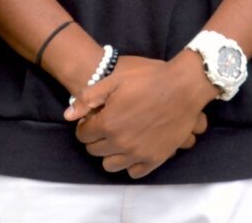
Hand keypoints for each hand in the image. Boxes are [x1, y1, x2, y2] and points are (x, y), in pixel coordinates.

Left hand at [64, 52, 213, 177]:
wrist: (184, 87)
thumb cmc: (149, 79)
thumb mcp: (115, 80)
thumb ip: (88, 98)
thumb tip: (68, 116)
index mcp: (108, 123)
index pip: (83, 135)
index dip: (85, 125)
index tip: (93, 118)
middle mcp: (120, 143)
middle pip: (95, 151)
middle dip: (95, 139)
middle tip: (105, 127)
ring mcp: (138, 153)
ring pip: (111, 165)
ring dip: (110, 153)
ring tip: (117, 139)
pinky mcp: (155, 158)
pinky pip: (134, 172)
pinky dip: (130, 164)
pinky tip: (133, 150)